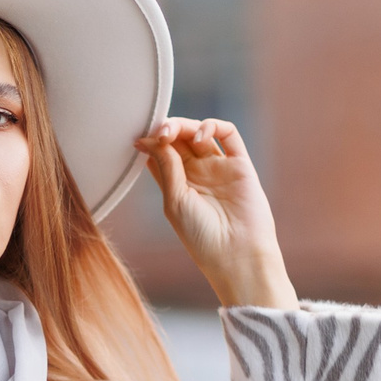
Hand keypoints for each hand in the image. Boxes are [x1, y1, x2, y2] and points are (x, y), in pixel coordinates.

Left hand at [136, 118, 296, 308]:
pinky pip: (230, 134)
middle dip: (167, 129)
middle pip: (180, 139)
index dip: (151, 141)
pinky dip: (213, 126)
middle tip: (159, 133)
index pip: (162, 153)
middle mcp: (198, 174)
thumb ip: (166, 167)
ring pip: (201, 132)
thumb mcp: (174, 200)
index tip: (140, 140)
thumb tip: (149, 139)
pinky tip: (200, 136)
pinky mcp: (240, 164)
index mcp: (178, 185)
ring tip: (174, 134)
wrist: (237, 255)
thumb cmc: (201, 236)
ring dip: (185, 125)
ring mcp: (219, 167)